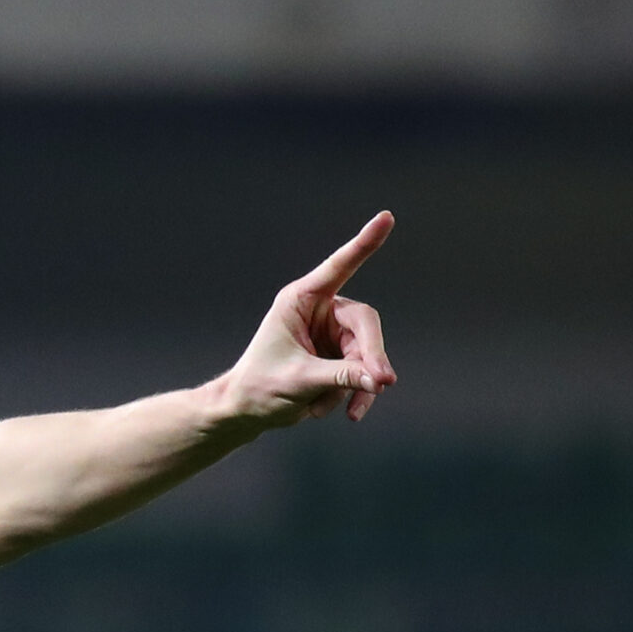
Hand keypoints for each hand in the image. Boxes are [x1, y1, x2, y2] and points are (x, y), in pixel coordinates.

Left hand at [217, 212, 397, 427]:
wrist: (246, 411)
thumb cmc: (259, 388)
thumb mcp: (299, 381)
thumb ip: (339, 377)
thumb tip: (379, 379)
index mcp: (300, 300)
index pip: (339, 267)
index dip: (364, 243)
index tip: (386, 217)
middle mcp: (319, 311)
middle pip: (364, 325)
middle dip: (371, 357)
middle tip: (380, 383)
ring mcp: (332, 334)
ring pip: (367, 354)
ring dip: (358, 386)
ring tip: (347, 412)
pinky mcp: (340, 356)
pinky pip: (363, 372)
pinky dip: (357, 394)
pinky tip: (348, 414)